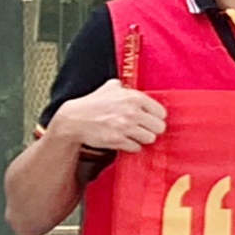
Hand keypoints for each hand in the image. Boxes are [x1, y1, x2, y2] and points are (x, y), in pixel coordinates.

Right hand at [49, 81, 166, 154]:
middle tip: (143, 128)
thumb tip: (135, 87)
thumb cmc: (92, 104)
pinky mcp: (117, 140)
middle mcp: (132, 112)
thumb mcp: (110, 88)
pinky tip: (124, 140)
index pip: (161, 113)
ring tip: (133, 134)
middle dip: (152, 129)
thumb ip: (125, 87)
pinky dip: (131, 146)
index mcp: (134, 98)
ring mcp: (125, 127)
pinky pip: (136, 147)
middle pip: (159, 127)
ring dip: (142, 138)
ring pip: (150, 138)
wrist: (73, 120)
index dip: (156, 117)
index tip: (149, 119)